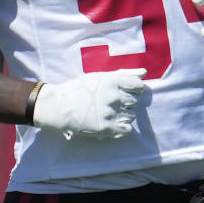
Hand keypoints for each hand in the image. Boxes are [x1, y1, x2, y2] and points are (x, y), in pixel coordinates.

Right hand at [33, 69, 147, 137]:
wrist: (58, 107)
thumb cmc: (79, 89)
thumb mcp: (100, 77)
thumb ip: (124, 74)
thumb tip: (145, 73)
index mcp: (112, 81)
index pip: (139, 86)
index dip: (134, 89)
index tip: (126, 92)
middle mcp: (113, 96)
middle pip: (135, 102)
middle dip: (127, 103)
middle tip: (112, 103)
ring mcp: (110, 113)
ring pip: (131, 116)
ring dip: (124, 115)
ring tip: (110, 113)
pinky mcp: (106, 128)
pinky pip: (127, 129)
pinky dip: (121, 127)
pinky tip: (111, 123)